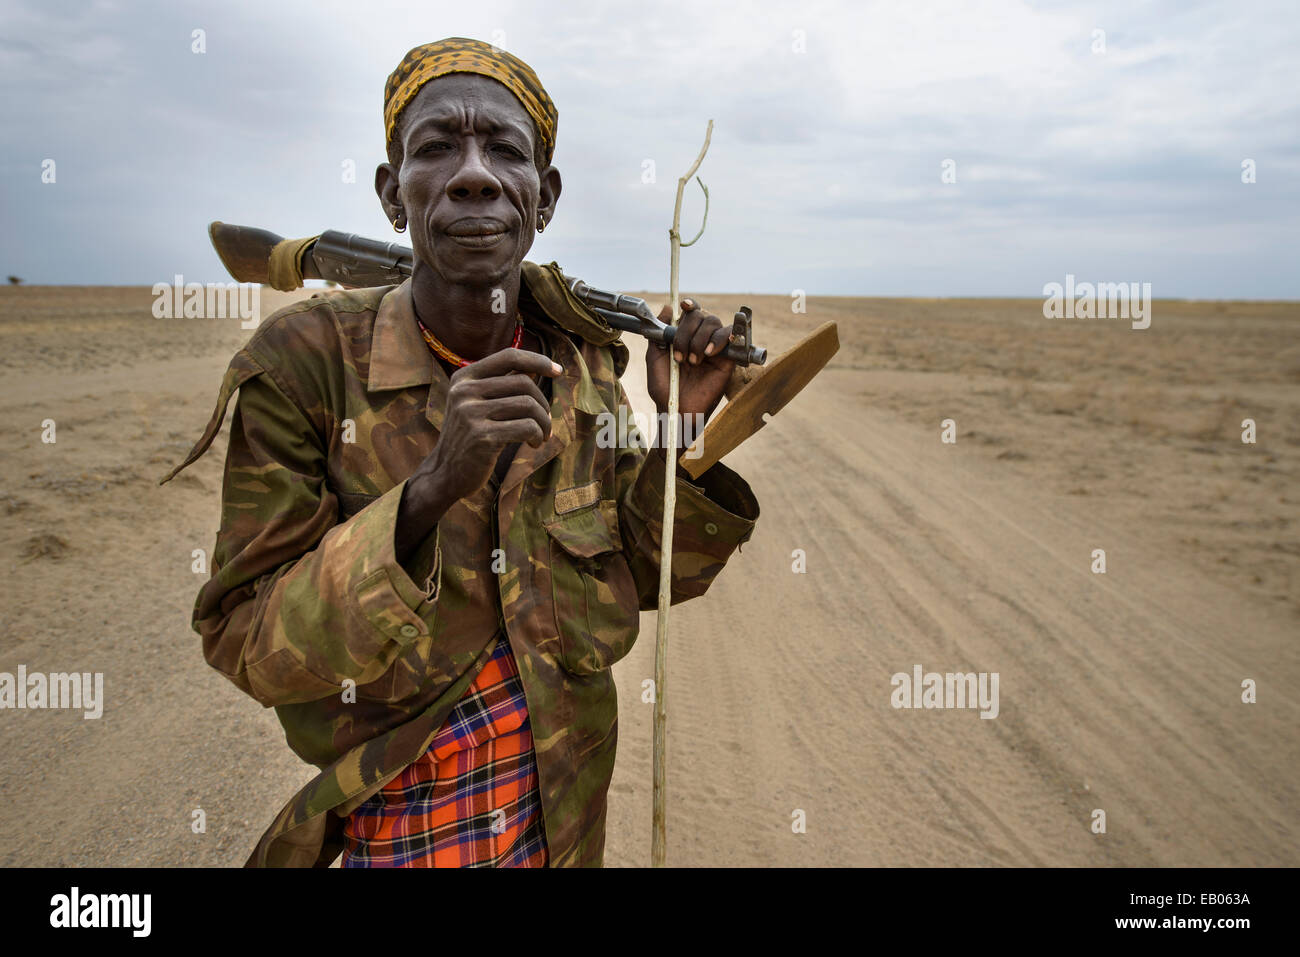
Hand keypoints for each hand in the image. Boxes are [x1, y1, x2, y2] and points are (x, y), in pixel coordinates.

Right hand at [396, 348, 559, 560]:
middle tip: (546, 422)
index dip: (537, 360)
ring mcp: (471, 413)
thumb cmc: (470, 436)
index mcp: (464, 377)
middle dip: (543, 403)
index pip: (509, 356)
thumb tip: (537, 368)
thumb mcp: (476, 403)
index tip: (558, 371)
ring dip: (544, 423)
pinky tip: (534, 444)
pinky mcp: (482, 437)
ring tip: (542, 436)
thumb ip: (499, 385)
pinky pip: (527, 427)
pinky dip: (538, 436)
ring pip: (529, 405)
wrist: (445, 473)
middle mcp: (464, 391)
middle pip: (524, 383)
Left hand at [645, 298, 734, 423]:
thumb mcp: (655, 357)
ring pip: (713, 323)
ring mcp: (714, 347)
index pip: (691, 313)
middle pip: (701, 315)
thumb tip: (668, 308)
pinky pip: (730, 336)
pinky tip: (708, 354)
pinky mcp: (728, 358)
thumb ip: (660, 332)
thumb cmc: (665, 388)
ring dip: (699, 339)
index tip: (683, 306)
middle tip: (680, 356)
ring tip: (693, 361)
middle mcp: (700, 339)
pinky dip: (718, 340)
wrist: (677, 409)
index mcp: (684, 336)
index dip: (689, 305)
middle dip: (687, 332)